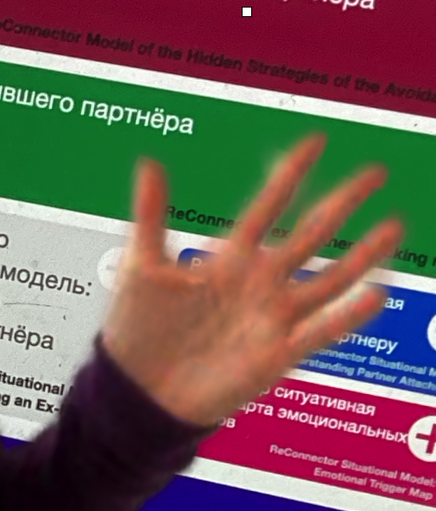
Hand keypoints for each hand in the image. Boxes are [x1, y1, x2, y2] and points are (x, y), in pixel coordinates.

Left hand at [102, 134, 403, 428]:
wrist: (139, 389)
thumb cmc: (138, 328)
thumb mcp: (141, 266)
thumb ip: (151, 215)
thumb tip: (149, 162)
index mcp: (228, 258)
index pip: (268, 206)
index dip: (291, 172)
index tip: (316, 141)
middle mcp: (258, 282)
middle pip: (310, 235)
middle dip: (342, 203)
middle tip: (375, 172)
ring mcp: (271, 317)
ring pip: (328, 280)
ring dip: (361, 256)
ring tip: (393, 226)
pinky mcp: (276, 354)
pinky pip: (320, 332)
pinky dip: (347, 315)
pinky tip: (374, 293)